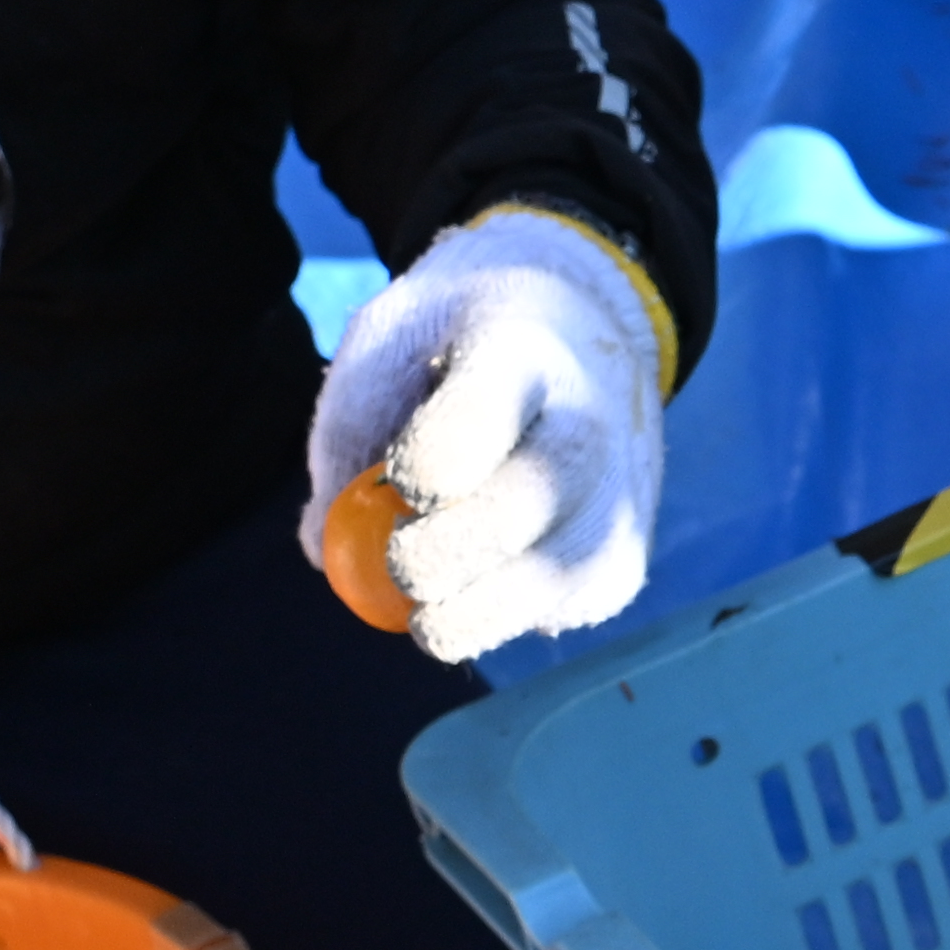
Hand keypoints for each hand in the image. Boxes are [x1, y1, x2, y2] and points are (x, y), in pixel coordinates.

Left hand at [309, 206, 673, 662]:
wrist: (588, 331)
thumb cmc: (462, 337)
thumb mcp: (389, 338)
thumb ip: (347, 429)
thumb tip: (324, 552)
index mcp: (521, 348)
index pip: (470, 431)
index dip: (415, 474)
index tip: (398, 476)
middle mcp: (589, 428)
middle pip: (506, 521)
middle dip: (426, 558)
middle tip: (401, 551)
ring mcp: (618, 504)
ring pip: (533, 593)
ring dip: (457, 609)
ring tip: (433, 572)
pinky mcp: (624, 566)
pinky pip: (544, 617)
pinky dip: (493, 611)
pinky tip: (487, 566)